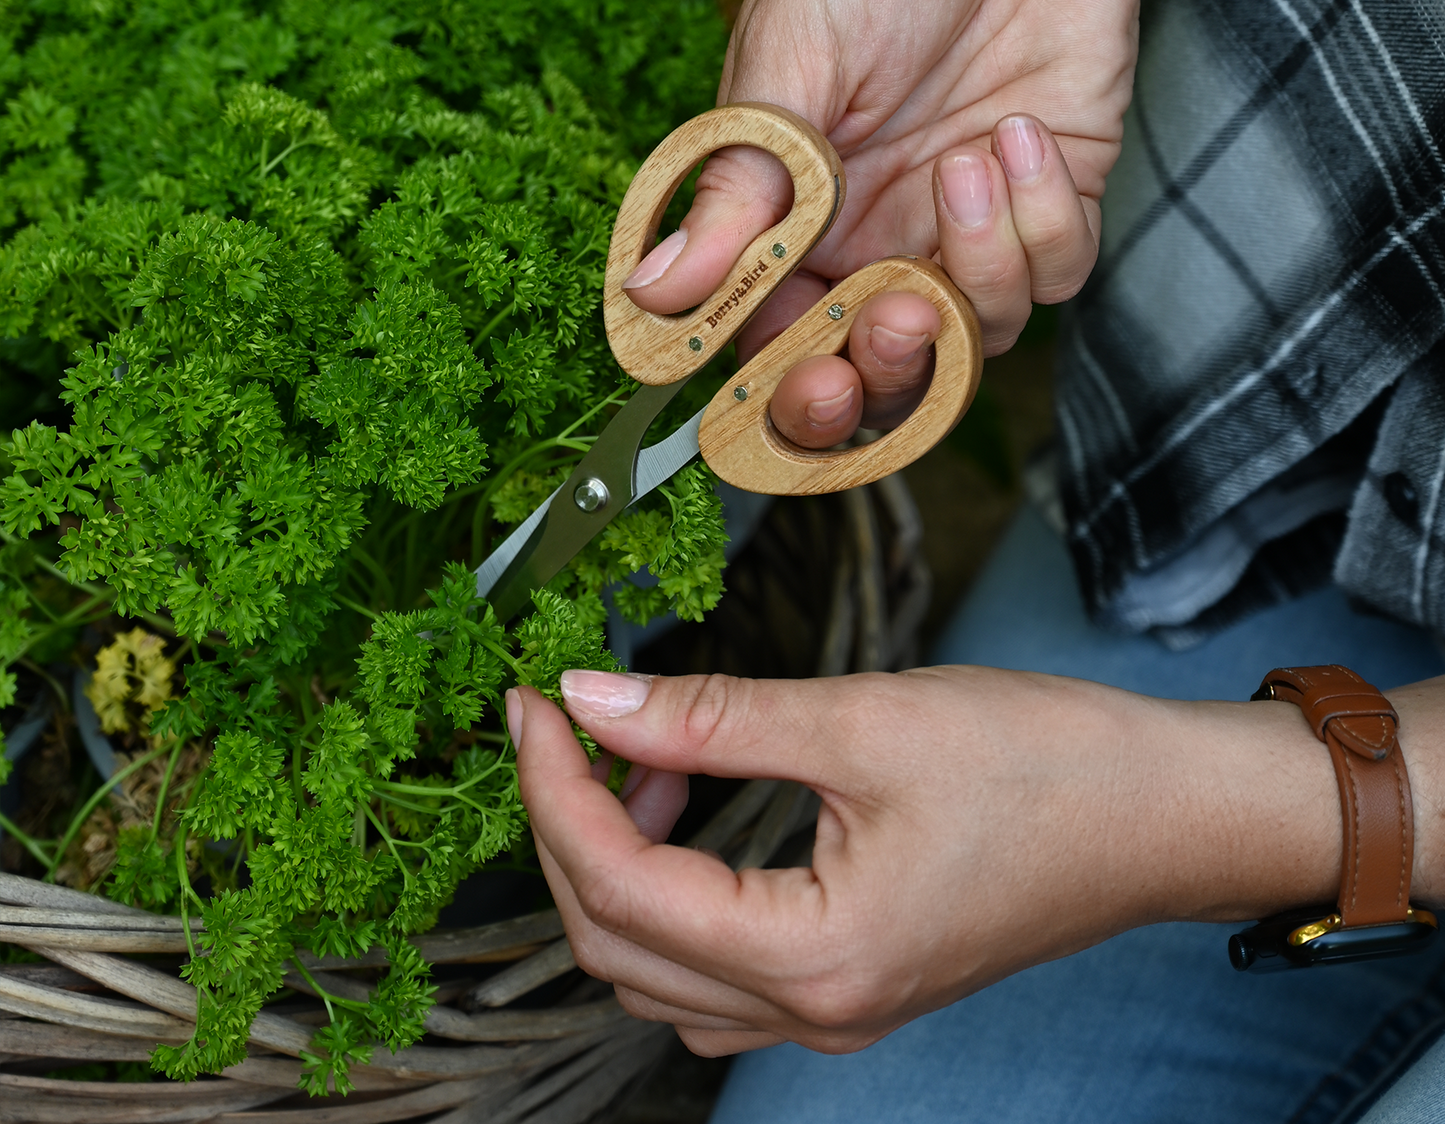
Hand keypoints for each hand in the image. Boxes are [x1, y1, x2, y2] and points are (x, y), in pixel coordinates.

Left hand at [509, 667, 1359, 1056]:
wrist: (1164, 812)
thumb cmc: (1040, 762)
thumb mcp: (860, 719)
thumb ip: (710, 718)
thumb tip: (591, 699)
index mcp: (811, 960)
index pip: (619, 887)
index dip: (553, 789)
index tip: (530, 702)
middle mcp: (812, 1012)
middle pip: (620, 943)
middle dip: (568, 827)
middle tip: (563, 722)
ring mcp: (832, 1009)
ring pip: (658, 968)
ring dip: (618, 862)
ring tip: (639, 756)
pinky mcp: (852, 978)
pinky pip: (715, 967)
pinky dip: (674, 889)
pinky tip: (693, 804)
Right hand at [624, 0, 1132, 449]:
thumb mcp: (790, 62)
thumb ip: (739, 187)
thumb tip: (653, 290)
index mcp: (794, 220)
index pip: (780, 344)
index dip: (790, 392)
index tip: (809, 379)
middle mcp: (877, 238)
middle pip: (881, 373)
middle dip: (890, 369)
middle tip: (897, 314)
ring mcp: (964, 225)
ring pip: (978, 338)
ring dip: (977, 270)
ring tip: (967, 159)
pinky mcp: (1051, 197)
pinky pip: (1056, 272)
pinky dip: (1043, 222)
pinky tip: (1018, 132)